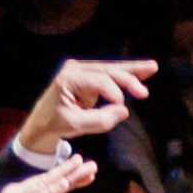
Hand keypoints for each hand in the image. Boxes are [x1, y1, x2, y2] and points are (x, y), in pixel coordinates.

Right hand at [0, 147, 93, 192]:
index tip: (88, 173)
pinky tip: (64, 184)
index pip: (49, 184)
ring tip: (83, 167)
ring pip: (45, 186)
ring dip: (66, 176)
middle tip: (91, 164)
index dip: (69, 178)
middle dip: (71, 171)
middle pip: (49, 181)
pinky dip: (51, 192)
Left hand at [9, 54, 155, 162]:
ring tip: (152, 67)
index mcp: (69, 78)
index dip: (115, 94)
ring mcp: (81, 70)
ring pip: (111, 69)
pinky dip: (126, 74)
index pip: (99, 81)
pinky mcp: (88, 75)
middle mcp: (75, 69)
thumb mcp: (75, 126)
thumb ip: (100, 120)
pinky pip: (109, 73)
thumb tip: (124, 110)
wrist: (41, 121)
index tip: (120, 109)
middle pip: (108, 70)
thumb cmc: (55, 123)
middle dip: (129, 78)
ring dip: (132, 70)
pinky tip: (143, 70)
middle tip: (144, 93)